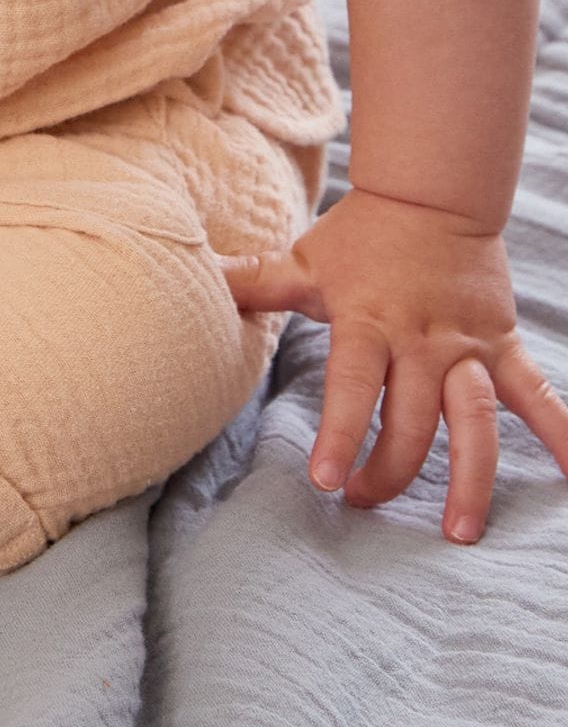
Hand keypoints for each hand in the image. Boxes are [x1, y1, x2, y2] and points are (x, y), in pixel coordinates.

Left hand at [220, 184, 567, 542]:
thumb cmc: (359, 237)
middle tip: (361, 503)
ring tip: (461, 532)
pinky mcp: (502, 348)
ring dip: (471, 478)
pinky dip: (563, 434)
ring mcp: (467, 348)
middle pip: (411, 420)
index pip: (354, 385)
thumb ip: (253, 279)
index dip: (341, 432)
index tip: (327, 480)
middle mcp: (422, 341)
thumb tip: (195, 275)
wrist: (433, 194)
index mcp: (369, 321)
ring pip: (476, 422)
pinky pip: (539, 395)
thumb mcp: (303, 260)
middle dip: (389, 470)